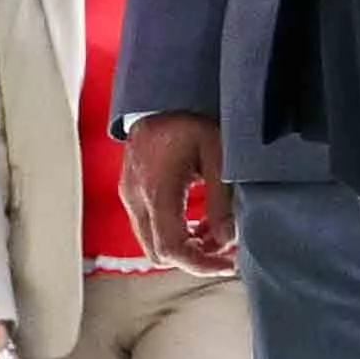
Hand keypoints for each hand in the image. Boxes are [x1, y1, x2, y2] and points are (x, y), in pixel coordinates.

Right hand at [109, 107, 239, 273]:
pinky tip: (201, 221)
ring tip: (218, 232)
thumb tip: (229, 239)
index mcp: (156, 189)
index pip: (172, 248)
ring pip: (154, 243)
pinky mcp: (131, 193)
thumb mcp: (216, 153)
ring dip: (186, 246)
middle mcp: (136, 198)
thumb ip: (222, 199)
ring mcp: (130, 196)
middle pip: (160, 252)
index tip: (229, 264)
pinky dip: (176, 233)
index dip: (202, 265)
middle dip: (195, 258)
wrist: (160, 93)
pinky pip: (151, 228)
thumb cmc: (188, 117)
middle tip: (226, 249)